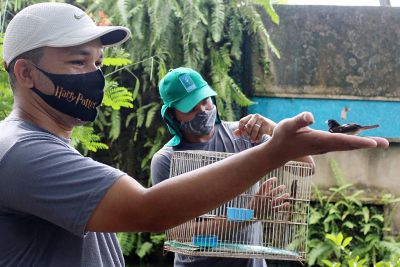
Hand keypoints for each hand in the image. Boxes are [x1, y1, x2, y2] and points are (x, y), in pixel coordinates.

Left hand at [234, 114, 276, 142]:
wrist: (271, 128)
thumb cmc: (258, 128)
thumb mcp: (250, 128)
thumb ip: (242, 130)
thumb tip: (235, 133)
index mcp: (250, 116)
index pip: (242, 121)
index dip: (241, 128)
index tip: (242, 134)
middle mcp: (256, 116)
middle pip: (248, 126)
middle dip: (248, 133)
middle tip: (248, 137)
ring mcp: (262, 119)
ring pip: (254, 130)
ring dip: (252, 137)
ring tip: (252, 140)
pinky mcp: (267, 124)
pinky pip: (260, 133)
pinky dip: (257, 138)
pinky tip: (257, 140)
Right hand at [248, 177, 289, 218]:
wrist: (250, 215)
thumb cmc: (254, 203)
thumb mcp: (257, 196)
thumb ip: (264, 190)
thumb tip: (271, 185)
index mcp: (259, 194)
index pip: (264, 186)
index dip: (270, 181)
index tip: (275, 178)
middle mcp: (263, 199)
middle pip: (271, 194)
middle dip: (278, 190)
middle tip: (284, 186)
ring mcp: (266, 206)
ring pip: (276, 201)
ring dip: (282, 197)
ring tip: (288, 194)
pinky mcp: (270, 211)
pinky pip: (277, 209)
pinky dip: (283, 206)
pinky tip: (288, 204)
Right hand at [267, 112, 388, 162]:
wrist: (278, 152)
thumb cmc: (282, 137)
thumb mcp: (287, 125)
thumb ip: (299, 120)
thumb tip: (310, 116)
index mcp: (318, 140)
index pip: (341, 141)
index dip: (357, 142)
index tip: (372, 143)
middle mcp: (324, 145)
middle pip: (349, 145)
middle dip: (366, 144)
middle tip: (385, 144)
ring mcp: (324, 147)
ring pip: (347, 146)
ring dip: (363, 144)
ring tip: (379, 143)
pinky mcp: (323, 147)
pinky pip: (343, 145)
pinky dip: (354, 144)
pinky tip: (360, 142)